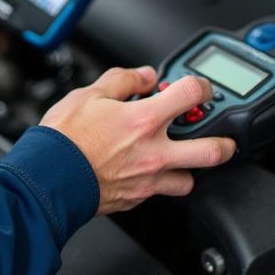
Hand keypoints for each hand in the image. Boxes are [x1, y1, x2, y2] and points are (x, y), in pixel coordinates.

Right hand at [40, 67, 235, 213]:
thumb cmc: (65, 138)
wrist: (49, 176)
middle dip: (225, 142)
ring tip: (183, 158)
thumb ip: (123, 80)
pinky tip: (148, 170)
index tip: (200, 88)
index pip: (191, 95)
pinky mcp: (137, 198)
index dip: (202, 86)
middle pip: (211, 150)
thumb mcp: (90, 93)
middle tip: (223, 137)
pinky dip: (160, 181)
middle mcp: (153, 151)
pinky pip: (160, 192)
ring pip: (190, 180)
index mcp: (144, 120)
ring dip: (190, 167)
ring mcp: (148, 179)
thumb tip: (145, 76)